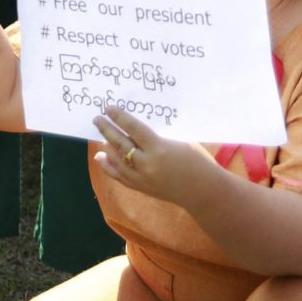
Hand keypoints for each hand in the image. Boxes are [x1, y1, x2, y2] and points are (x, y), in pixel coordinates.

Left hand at [92, 107, 211, 204]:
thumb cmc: (198, 161)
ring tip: (100, 135)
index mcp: (159, 148)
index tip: (109, 108)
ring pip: (118, 161)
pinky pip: (120, 176)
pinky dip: (109, 166)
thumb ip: (159, 135)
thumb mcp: (180, 141)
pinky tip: (101, 157)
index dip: (120, 117)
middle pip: (121, 144)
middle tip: (97, 119)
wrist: (204, 191)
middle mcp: (147, 164)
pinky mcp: (143, 188)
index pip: (133, 129)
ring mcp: (143, 178)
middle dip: (108, 130)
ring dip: (107, 147)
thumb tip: (139, 127)